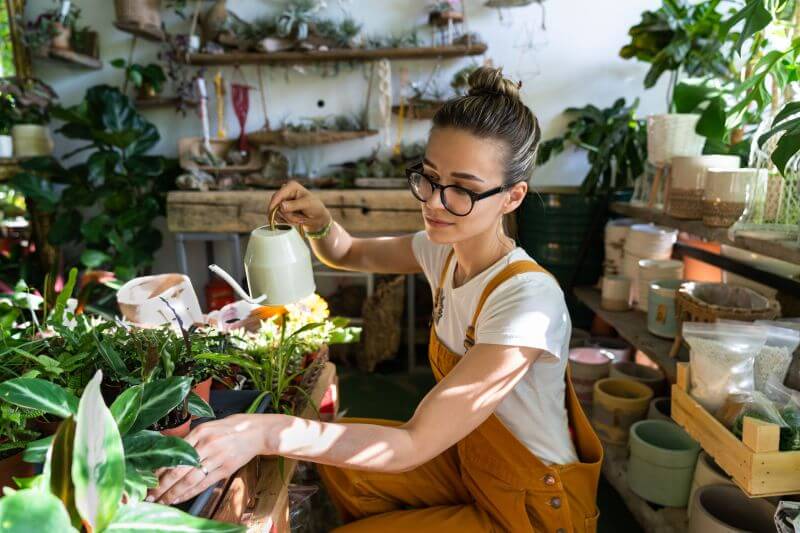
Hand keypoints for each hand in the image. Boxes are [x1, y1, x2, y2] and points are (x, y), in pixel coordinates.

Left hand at [147, 414, 268, 504]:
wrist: (257, 431)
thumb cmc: (232, 427)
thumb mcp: (209, 427)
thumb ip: (192, 440)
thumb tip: (170, 457)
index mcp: (200, 431)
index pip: (174, 454)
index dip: (159, 469)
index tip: (147, 480)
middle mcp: (208, 444)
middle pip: (179, 469)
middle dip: (162, 485)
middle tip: (150, 496)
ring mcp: (218, 457)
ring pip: (190, 479)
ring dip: (173, 493)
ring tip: (161, 501)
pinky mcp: (226, 468)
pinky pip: (204, 483)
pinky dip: (190, 493)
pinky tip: (179, 499)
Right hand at [268, 181, 330, 232]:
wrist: (318, 216)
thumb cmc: (315, 207)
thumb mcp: (307, 205)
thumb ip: (294, 205)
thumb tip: (282, 206)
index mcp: (291, 186)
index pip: (277, 195)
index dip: (273, 205)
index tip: (271, 214)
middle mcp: (285, 191)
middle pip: (275, 205)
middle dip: (286, 215)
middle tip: (299, 219)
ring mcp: (283, 200)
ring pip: (277, 213)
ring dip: (288, 218)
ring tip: (300, 218)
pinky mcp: (282, 208)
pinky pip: (279, 216)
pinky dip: (287, 220)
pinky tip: (296, 219)